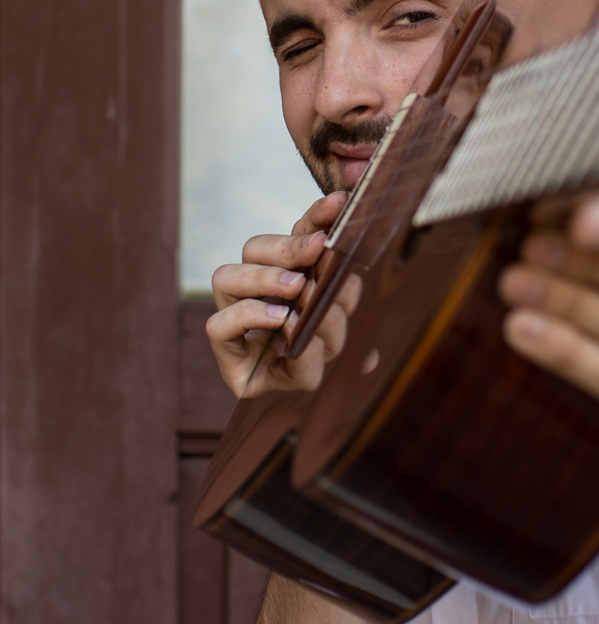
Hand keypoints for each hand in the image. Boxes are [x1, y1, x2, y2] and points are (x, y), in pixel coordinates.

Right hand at [206, 192, 358, 397]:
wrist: (314, 419)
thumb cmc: (335, 364)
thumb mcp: (354, 329)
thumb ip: (351, 307)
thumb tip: (350, 279)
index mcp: (292, 276)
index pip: (297, 235)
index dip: (316, 217)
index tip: (340, 203)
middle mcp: (257, 292)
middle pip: (253, 247)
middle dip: (288, 248)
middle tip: (317, 251)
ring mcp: (235, 322)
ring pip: (226, 277)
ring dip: (266, 281)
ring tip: (297, 290)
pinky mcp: (228, 358)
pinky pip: (219, 327)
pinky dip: (251, 318)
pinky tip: (281, 319)